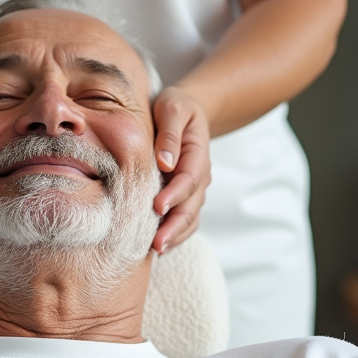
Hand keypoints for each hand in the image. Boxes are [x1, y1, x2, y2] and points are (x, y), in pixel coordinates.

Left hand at [151, 85, 211, 253]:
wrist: (186, 111)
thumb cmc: (175, 107)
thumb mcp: (172, 108)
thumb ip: (170, 133)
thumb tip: (165, 162)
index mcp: (197, 153)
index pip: (189, 179)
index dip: (175, 195)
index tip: (158, 206)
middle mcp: (200, 176)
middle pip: (191, 206)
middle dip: (175, 226)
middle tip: (157, 243)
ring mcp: (195, 189)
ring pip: (190, 218)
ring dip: (176, 235)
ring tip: (156, 250)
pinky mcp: (185, 197)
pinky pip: (185, 220)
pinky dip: (175, 235)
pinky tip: (158, 247)